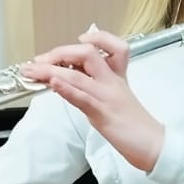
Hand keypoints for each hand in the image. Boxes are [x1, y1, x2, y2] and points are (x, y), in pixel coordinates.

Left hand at [20, 27, 163, 171]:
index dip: (95, 38)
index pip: (113, 46)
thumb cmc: (133, 125)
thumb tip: (64, 79)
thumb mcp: (114, 98)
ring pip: (78, 75)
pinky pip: (82, 98)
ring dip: (49, 70)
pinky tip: (52, 83)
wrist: (152, 145)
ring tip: (31, 71)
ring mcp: (108, 96)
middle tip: (37, 61)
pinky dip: (66, 88)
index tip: (76, 41)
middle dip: (58, 53)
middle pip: (88, 54)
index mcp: (117, 76)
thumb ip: (94, 86)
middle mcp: (112, 82)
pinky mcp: (103, 114)